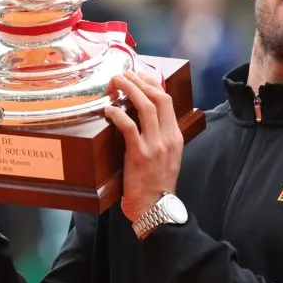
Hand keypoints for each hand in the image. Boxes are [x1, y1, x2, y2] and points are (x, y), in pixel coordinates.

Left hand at [104, 70, 182, 223]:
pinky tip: (108, 109)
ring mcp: (155, 146)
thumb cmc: (157, 186)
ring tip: (117, 82)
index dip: (152, 84)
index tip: (139, 76)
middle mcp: (167, 137)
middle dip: (140, 81)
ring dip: (130, 90)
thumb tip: (144, 121)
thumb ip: (159, 139)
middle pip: (158, 98)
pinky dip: (117, 115)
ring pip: (145, 107)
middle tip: (125, 74)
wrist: (156, 209)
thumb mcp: (167, 158)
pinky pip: (128, 127)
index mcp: (175, 136)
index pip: (167, 101)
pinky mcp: (139, 155)